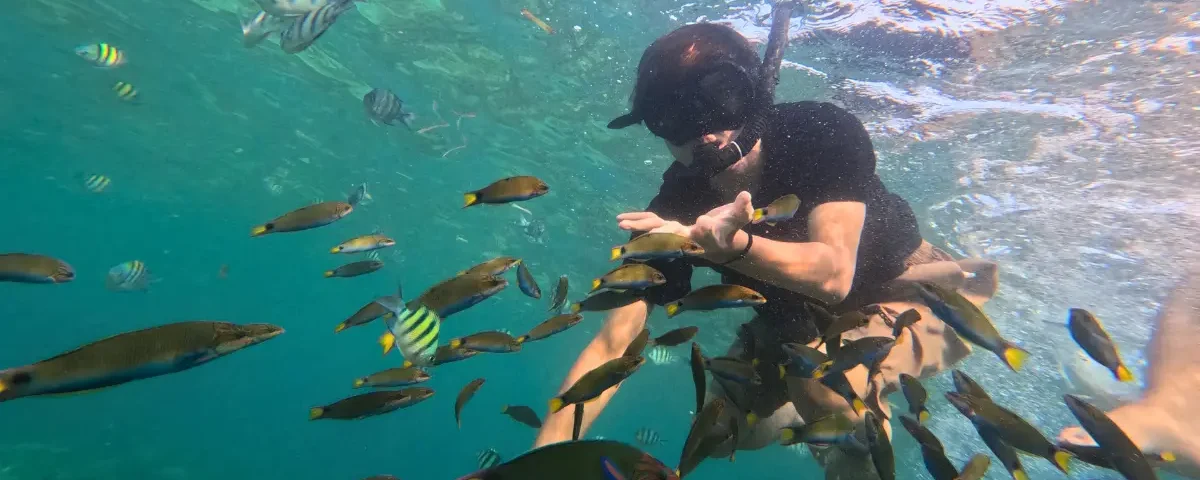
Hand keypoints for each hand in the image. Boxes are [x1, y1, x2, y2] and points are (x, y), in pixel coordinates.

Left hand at [616, 191, 754, 258]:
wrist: (723, 245)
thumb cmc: (731, 230)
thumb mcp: (739, 219)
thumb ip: (742, 210)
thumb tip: (746, 196)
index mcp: (703, 237)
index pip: (698, 233)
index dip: (696, 229)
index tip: (697, 223)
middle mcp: (686, 238)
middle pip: (669, 235)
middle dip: (653, 232)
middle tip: (639, 230)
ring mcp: (676, 235)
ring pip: (655, 230)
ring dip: (639, 227)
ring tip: (620, 223)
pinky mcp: (670, 230)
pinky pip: (652, 224)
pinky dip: (639, 221)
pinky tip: (622, 219)